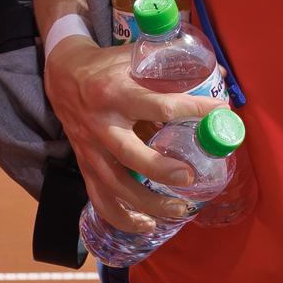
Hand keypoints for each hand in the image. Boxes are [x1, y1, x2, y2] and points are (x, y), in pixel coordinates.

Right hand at [44, 33, 226, 234]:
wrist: (62, 75)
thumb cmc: (107, 66)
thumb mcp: (134, 58)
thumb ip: (172, 68)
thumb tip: (220, 78)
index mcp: (116, 92)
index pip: (158, 104)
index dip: (192, 108)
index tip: (220, 113)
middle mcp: (101, 124)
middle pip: (129, 154)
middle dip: (160, 169)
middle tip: (189, 177)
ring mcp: (90, 148)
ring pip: (115, 185)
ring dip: (147, 203)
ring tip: (178, 210)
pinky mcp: (84, 164)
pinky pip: (100, 198)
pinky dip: (122, 217)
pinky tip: (147, 225)